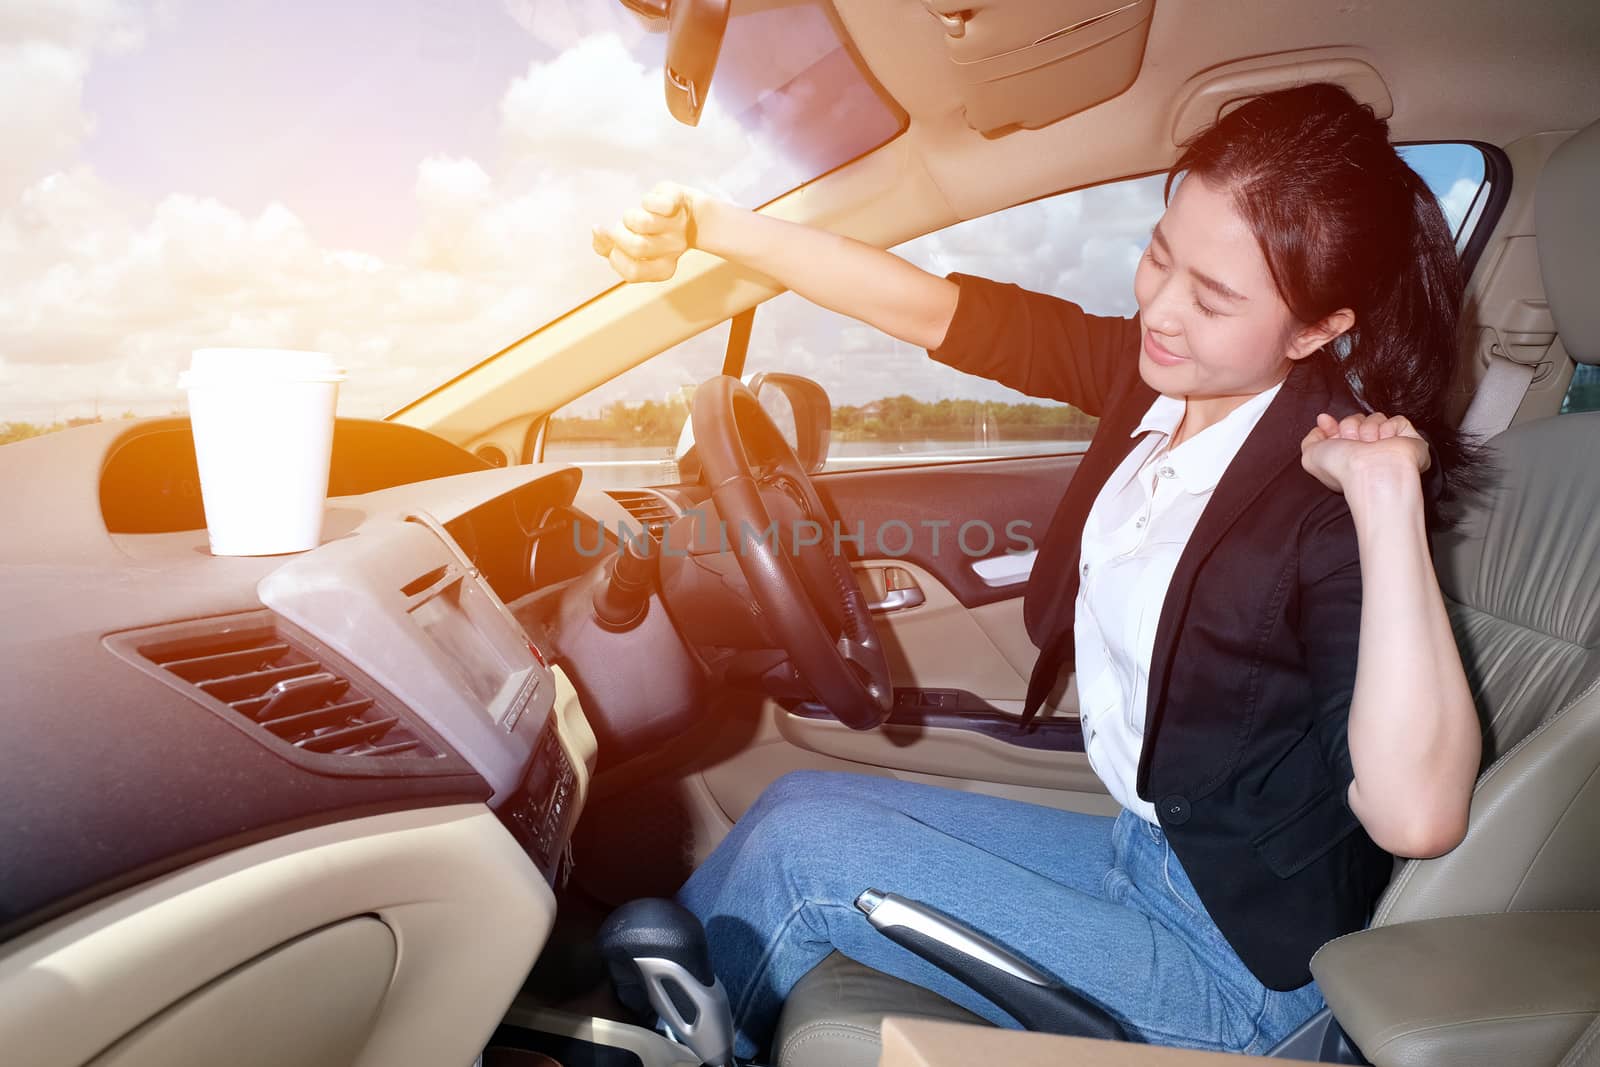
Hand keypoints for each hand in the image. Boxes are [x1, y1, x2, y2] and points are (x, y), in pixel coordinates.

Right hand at [592, 181, 700, 282]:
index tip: (615, 246)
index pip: (632, 272)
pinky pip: (656, 203)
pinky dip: (646, 200)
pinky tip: (649, 203)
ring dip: (629, 217)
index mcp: (664, 267)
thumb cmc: (652, 231)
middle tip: (620, 228)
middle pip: (637, 247)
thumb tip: (596, 230)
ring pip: (643, 223)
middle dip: (618, 235)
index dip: (615, 258)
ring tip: (634, 217)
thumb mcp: (628, 244)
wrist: (688, 211)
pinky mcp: (676, 203)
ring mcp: (677, 226)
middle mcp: (674, 249)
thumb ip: (606, 247)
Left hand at [1300, 411, 1430, 493]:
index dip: (1331, 425)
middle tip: (1353, 443)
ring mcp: (1388, 445)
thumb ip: (1311, 440)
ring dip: (1368, 429)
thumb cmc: (1341, 469)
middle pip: (1356, 418)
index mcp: (1347, 454)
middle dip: (1349, 427)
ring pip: (1376, 417)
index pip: (1340, 428)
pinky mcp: (1409, 440)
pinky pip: (1398, 420)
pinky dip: (1390, 429)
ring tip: (1370, 446)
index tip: (1325, 421)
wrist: (1370, 472)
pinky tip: (1386, 442)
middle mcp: (1366, 450)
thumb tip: (1322, 424)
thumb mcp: (1310, 456)